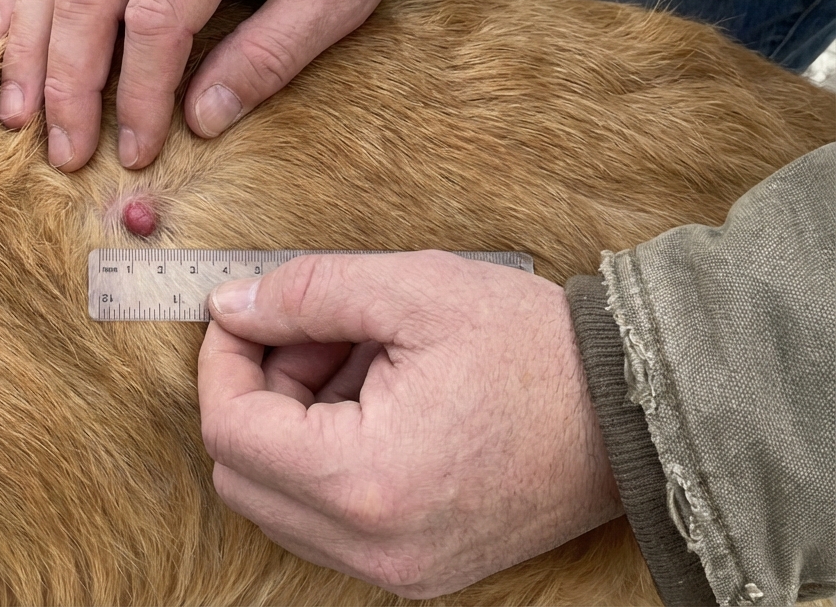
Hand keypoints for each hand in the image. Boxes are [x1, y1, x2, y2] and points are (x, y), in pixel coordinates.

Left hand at [197, 251, 623, 598]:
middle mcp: (373, 546)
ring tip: (356, 364)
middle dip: (257, 393)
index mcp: (366, 481)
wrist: (637, 416)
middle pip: (242, 473)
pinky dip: (325, 462)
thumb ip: (305, 293)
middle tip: (312, 335)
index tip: (244, 314)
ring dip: (290, 428)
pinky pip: (326, 523)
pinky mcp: (417, 570)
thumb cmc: (537, 350)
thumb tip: (230, 307)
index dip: (222, 361)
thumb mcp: (414, 288)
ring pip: (278, 502)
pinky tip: (376, 404)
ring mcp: (396, 570)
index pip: (230, 430)